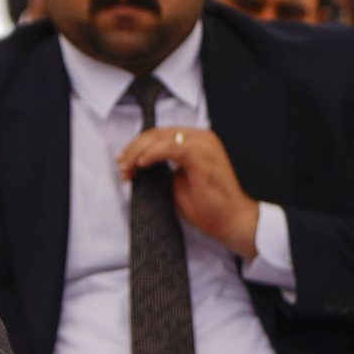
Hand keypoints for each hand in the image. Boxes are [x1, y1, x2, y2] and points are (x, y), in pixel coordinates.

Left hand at [118, 126, 258, 257]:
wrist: (231, 219)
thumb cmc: (206, 205)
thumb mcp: (176, 181)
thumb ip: (162, 167)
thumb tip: (138, 162)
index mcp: (196, 142)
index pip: (159, 135)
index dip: (137, 147)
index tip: (123, 163)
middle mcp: (201, 138)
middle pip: (156, 133)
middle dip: (133, 149)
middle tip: (122, 167)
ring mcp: (204, 145)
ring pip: (160, 137)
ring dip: (138, 152)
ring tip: (128, 169)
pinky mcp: (203, 156)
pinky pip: (172, 147)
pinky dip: (153, 153)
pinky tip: (142, 164)